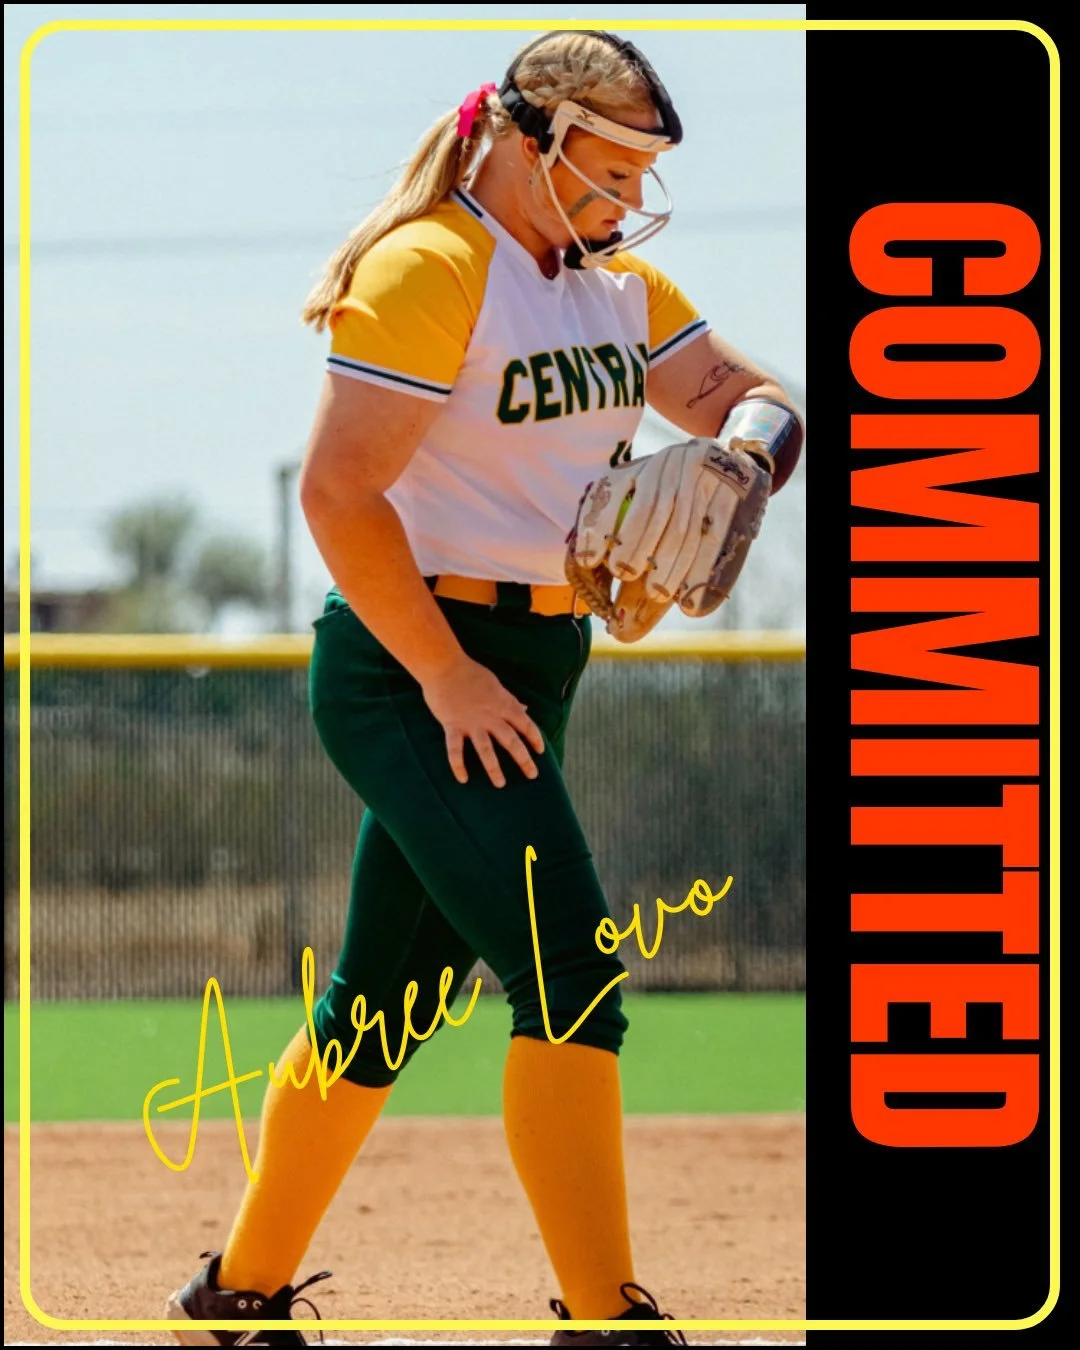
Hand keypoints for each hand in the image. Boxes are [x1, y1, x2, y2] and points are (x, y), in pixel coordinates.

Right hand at [421, 654, 545, 787]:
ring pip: (486, 750)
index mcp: (503, 704)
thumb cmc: (470, 673)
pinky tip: (463, 779)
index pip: (526, 724)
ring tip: (500, 784)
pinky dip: (458, 765)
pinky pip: (455, 750)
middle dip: (524, 760)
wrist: (444, 666)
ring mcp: (471, 722)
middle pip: (511, 741)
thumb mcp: (496, 684)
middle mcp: (490, 716)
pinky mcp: (452, 725)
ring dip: (494, 769)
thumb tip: (524, 709)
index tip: (540, 751)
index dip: (535, 739)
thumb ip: (510, 700)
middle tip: (532, 775)